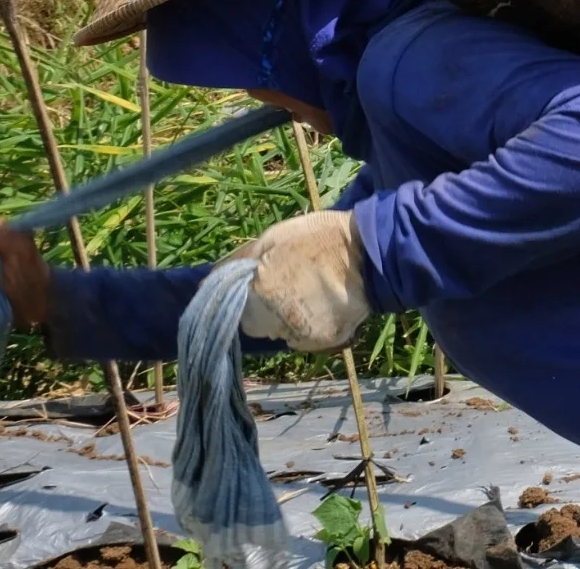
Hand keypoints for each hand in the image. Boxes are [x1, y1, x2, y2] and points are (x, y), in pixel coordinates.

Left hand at [231, 211, 369, 351]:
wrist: (372, 254)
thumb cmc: (319, 239)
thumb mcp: (273, 238)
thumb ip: (239, 262)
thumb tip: (207, 282)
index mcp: (258, 293)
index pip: (229, 307)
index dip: (243, 292)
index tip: (257, 282)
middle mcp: (274, 320)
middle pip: (253, 324)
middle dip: (261, 307)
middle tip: (284, 285)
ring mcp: (299, 334)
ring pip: (277, 332)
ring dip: (283, 318)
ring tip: (306, 293)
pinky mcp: (322, 342)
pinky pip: (302, 337)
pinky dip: (306, 325)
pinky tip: (321, 305)